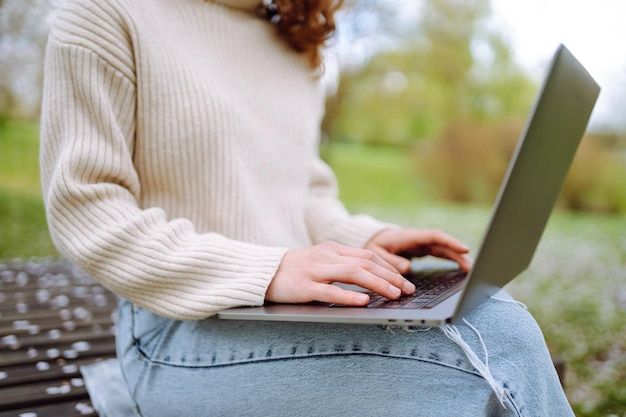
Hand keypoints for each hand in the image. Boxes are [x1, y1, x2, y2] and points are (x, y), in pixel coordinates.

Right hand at [265, 241, 416, 305]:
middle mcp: (327, 256)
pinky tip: (364, 302)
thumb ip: (344, 266)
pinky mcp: (304, 286)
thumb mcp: (322, 262)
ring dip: (378, 284)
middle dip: (391, 277)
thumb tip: (374, 279)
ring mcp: (316, 270)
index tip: (406, 281)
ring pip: (353, 273)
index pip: (369, 255)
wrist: (264, 272)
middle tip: (409, 290)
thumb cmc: (296, 270)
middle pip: (366, 263)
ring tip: (394, 295)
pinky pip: (330, 291)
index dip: (390, 268)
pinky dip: (349, 296)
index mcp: (333, 249)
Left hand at [365, 228, 472, 273]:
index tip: (464, 249)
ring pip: (445, 249)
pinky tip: (462, 268)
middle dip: (459, 253)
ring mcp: (423, 244)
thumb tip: (407, 268)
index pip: (434, 236)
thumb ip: (391, 260)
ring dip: (458, 257)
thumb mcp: (377, 253)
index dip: (450, 242)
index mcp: (410, 236)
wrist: (374, 239)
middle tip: (472, 266)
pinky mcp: (424, 250)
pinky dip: (452, 259)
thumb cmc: (375, 246)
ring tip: (471, 270)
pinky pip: (441, 253)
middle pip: (443, 244)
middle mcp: (420, 239)